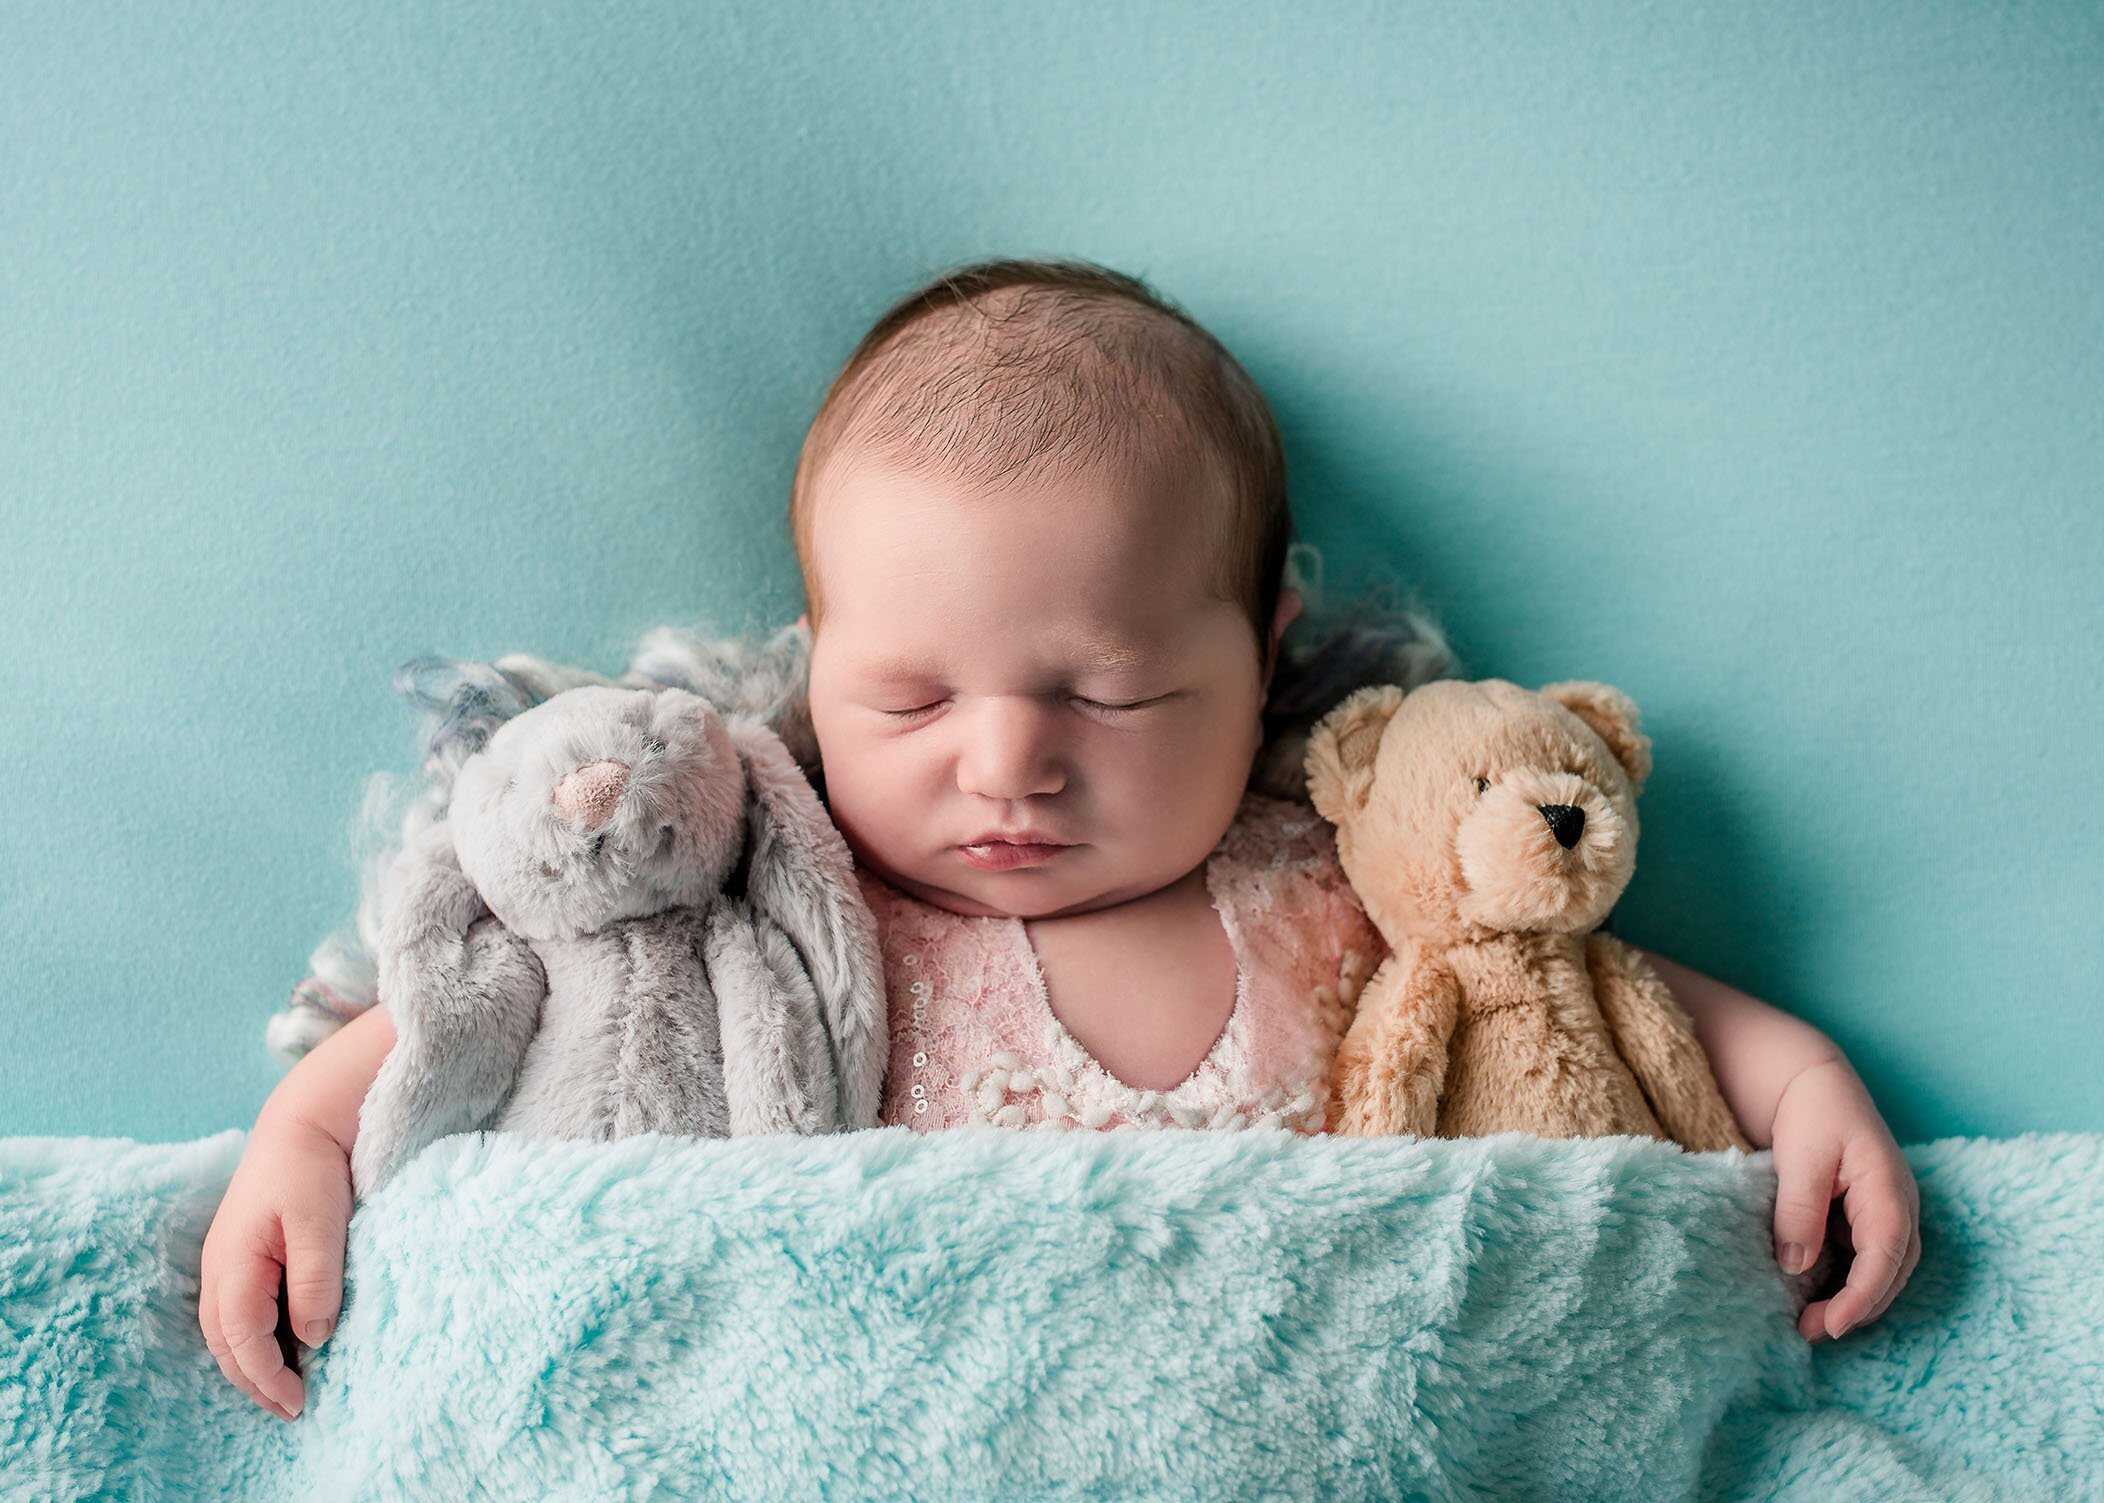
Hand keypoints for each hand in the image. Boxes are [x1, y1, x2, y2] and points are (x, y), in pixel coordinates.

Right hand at [197, 1110, 351, 1419]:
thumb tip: (314, 1337)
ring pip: (225, 1332)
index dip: (268, 1377)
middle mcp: (219, 1270)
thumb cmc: (311, 1170)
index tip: (298, 1403)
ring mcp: (224, 1263)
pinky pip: (235, 1312)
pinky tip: (277, 1349)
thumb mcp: (321, 1225)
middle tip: (291, 1410)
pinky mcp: (239, 1256)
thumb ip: (315, 1282)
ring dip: (249, 1364)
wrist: (300, 1125)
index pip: (242, 1340)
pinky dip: (250, 1340)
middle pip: (225, 1344)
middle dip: (254, 1382)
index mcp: (234, 1264)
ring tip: (283, 1391)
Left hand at [1769, 1056, 1919, 1339]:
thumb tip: (1796, 1265)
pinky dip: (1847, 1283)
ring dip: (1854, 1301)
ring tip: (1809, 1324)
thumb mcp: (1801, 1156)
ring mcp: (1888, 1214)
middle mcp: (1899, 1207)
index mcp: (1888, 1189)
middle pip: (1891, 1273)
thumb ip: (1800, 1209)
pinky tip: (1815, 1297)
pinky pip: (1867, 1260)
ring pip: (1883, 1272)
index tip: (1834, 1325)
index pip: (1885, 1255)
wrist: (1814, 1083)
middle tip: (1810, 1331)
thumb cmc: (1812, 1112)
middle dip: (1857, 1308)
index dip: (1863, 1296)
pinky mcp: (1868, 1219)